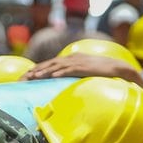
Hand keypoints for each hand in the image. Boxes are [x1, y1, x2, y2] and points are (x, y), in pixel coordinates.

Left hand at [24, 54, 138, 81]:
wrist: (119, 68)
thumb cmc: (102, 72)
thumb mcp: (85, 72)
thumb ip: (75, 75)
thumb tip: (65, 84)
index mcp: (71, 59)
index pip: (51, 63)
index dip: (39, 68)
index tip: (27, 75)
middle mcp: (72, 58)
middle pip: (50, 63)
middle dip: (36, 69)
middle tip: (24, 77)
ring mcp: (78, 62)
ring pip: (57, 65)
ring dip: (44, 70)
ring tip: (33, 76)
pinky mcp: (84, 67)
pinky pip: (69, 69)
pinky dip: (59, 71)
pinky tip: (52, 75)